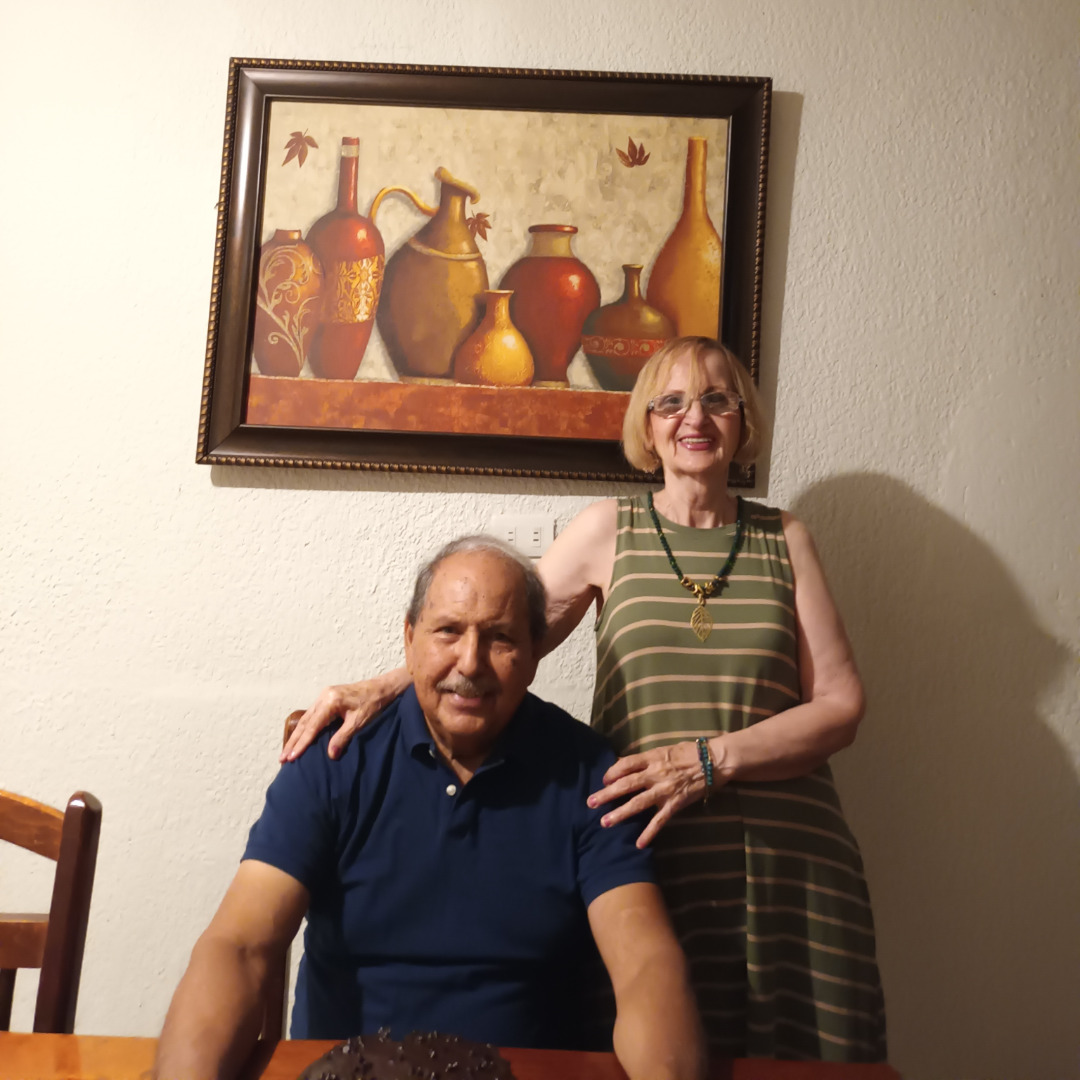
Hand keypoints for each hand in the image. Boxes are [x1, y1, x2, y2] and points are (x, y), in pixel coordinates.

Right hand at [279, 670, 407, 761]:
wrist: (382, 688)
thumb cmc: (373, 704)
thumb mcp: (359, 722)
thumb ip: (343, 737)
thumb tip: (330, 754)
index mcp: (330, 701)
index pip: (312, 726)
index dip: (301, 743)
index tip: (291, 757)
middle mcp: (324, 696)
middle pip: (305, 723)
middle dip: (293, 741)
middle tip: (282, 758)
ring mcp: (324, 696)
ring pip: (306, 719)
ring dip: (297, 736)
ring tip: (287, 752)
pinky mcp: (327, 698)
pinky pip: (312, 715)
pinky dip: (304, 728)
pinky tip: (299, 738)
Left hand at [587, 741, 713, 847]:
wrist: (714, 761)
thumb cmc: (689, 753)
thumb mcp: (664, 749)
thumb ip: (646, 758)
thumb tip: (624, 764)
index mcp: (652, 758)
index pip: (626, 764)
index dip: (612, 772)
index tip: (603, 780)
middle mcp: (655, 773)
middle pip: (626, 784)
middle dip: (607, 794)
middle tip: (590, 803)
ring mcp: (665, 790)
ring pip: (638, 803)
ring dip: (620, 813)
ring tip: (605, 822)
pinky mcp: (675, 804)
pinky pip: (659, 820)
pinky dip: (649, 833)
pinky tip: (639, 844)